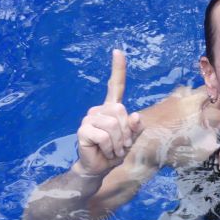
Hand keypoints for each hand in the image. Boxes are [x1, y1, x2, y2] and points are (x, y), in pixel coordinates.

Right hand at [74, 49, 143, 176]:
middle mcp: (99, 110)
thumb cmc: (115, 152)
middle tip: (121, 144)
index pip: (115, 85)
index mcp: (112, 108)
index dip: (117, 69)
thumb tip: (135, 115)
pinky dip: (110, 147)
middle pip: (121, 111)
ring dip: (119, 142)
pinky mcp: (83, 130)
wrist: (99, 168)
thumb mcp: (131, 140)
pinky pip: (105, 136)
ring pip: (114, 125)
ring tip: (113, 149)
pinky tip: (105, 151)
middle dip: (126, 132)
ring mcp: (89, 118)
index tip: (117, 51)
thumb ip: (136, 128)